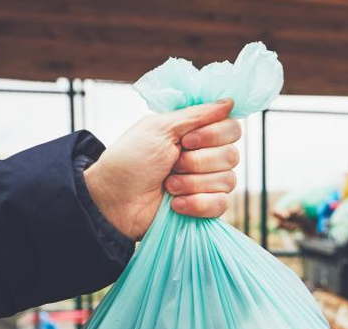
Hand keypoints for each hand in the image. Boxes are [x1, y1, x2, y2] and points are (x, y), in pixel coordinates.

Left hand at [84, 99, 241, 239]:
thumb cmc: (131, 160)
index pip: (232, 128)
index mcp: (197, 133)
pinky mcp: (205, 207)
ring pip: (228, 180)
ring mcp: (207, 183)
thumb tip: (230, 101)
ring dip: (193, 183)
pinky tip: (176, 205)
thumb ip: (197, 115)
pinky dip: (197, 204)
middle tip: (172, 164)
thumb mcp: (159, 129)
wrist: (115, 200)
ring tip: (168, 186)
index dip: (214, 135)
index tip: (186, 140)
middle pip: (232, 155)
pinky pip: (221, 204)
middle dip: (198, 162)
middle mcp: (207, 156)